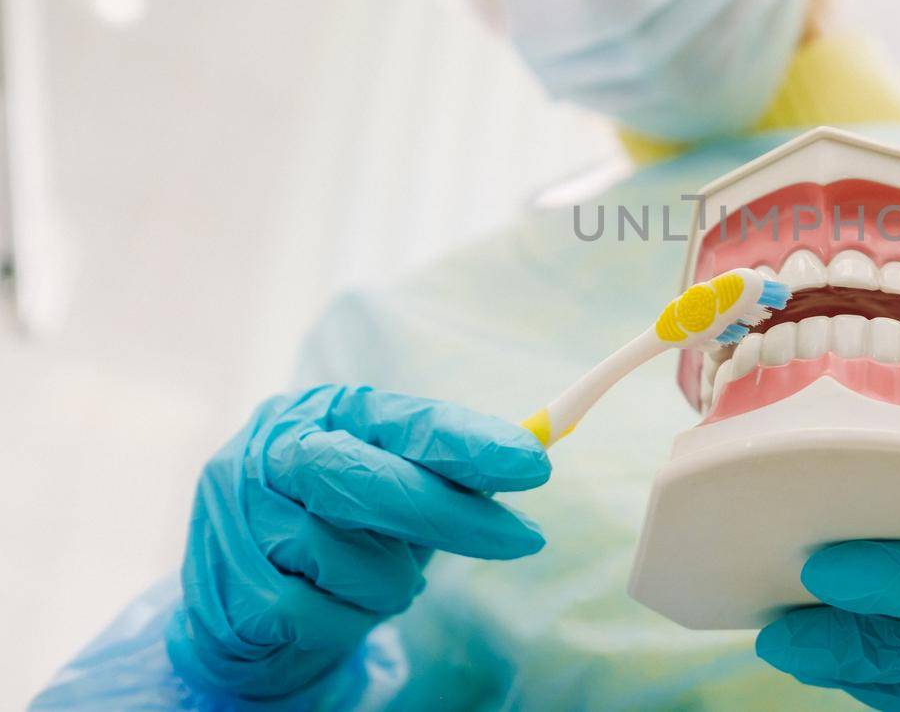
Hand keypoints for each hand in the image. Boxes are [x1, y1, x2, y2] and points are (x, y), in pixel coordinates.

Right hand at [166, 384, 549, 699]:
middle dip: (453, 514)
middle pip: (370, 480)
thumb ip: (448, 471)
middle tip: (526, 538)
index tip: (534, 463)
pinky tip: (336, 610)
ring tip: (378, 581)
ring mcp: (241, 517)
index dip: (470, 443)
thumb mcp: (394, 488)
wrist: (242, 601)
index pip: (404, 422)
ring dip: (389, 584)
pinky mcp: (230, 586)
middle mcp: (273, 451)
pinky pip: (318, 614)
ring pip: (351, 560)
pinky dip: (347, 622)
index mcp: (324, 412)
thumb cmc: (341, 530)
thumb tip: (533, 453)